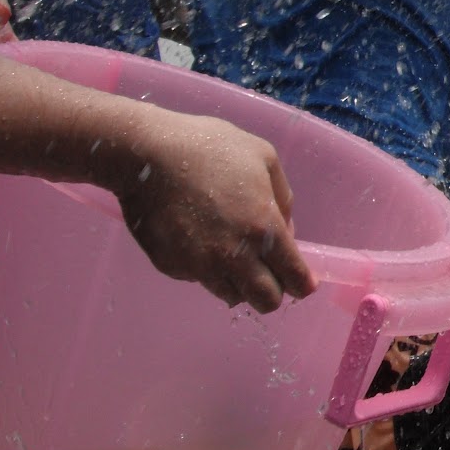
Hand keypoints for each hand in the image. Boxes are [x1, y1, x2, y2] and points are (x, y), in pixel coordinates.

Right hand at [113, 113, 316, 312]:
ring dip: (240, 283)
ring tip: (231, 254)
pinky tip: (198, 239)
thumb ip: (283, 199)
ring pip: (232, 296)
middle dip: (274, 292)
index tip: (303, 283)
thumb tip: (287, 232)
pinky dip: (206, 269)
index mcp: (264, 230)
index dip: (303, 284)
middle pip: (266, 302)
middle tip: (268, 273)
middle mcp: (234, 256)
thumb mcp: (263, 158)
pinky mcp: (172, 268)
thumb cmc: (209, 147)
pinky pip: (199, 279)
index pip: (295, 279)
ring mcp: (200, 266)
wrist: (146, 154)